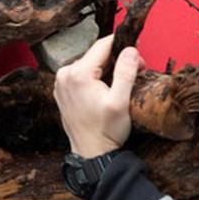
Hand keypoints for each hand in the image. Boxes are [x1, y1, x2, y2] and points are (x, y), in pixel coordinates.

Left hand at [53, 35, 143, 157]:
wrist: (91, 154)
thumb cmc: (105, 131)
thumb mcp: (120, 101)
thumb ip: (126, 72)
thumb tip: (130, 50)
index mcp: (78, 74)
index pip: (102, 45)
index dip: (122, 48)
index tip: (137, 56)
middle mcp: (65, 75)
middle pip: (96, 55)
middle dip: (116, 60)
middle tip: (134, 73)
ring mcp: (61, 83)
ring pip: (89, 64)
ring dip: (106, 69)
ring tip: (120, 85)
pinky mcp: (63, 91)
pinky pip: (81, 75)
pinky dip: (95, 78)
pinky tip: (105, 91)